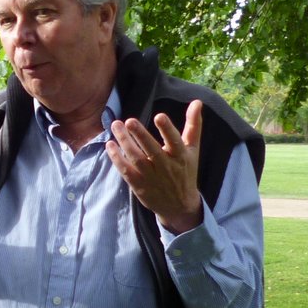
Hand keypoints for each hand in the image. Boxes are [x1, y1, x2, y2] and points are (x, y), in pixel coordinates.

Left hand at [105, 99, 203, 233]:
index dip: (167, 130)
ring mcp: (151, 177)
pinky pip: (126, 171)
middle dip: (140, 135)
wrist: (179, 205)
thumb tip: (197, 101)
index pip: (175, 141)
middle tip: (129, 121)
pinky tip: (110, 145)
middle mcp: (166, 167)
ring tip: (116, 126)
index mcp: (180, 156)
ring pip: (136, 158)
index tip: (159, 116)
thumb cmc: (185, 171)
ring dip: (125, 142)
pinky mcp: (139, 185)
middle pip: (152, 150)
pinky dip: (117, 159)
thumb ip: (194, 125)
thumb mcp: (192, 149)